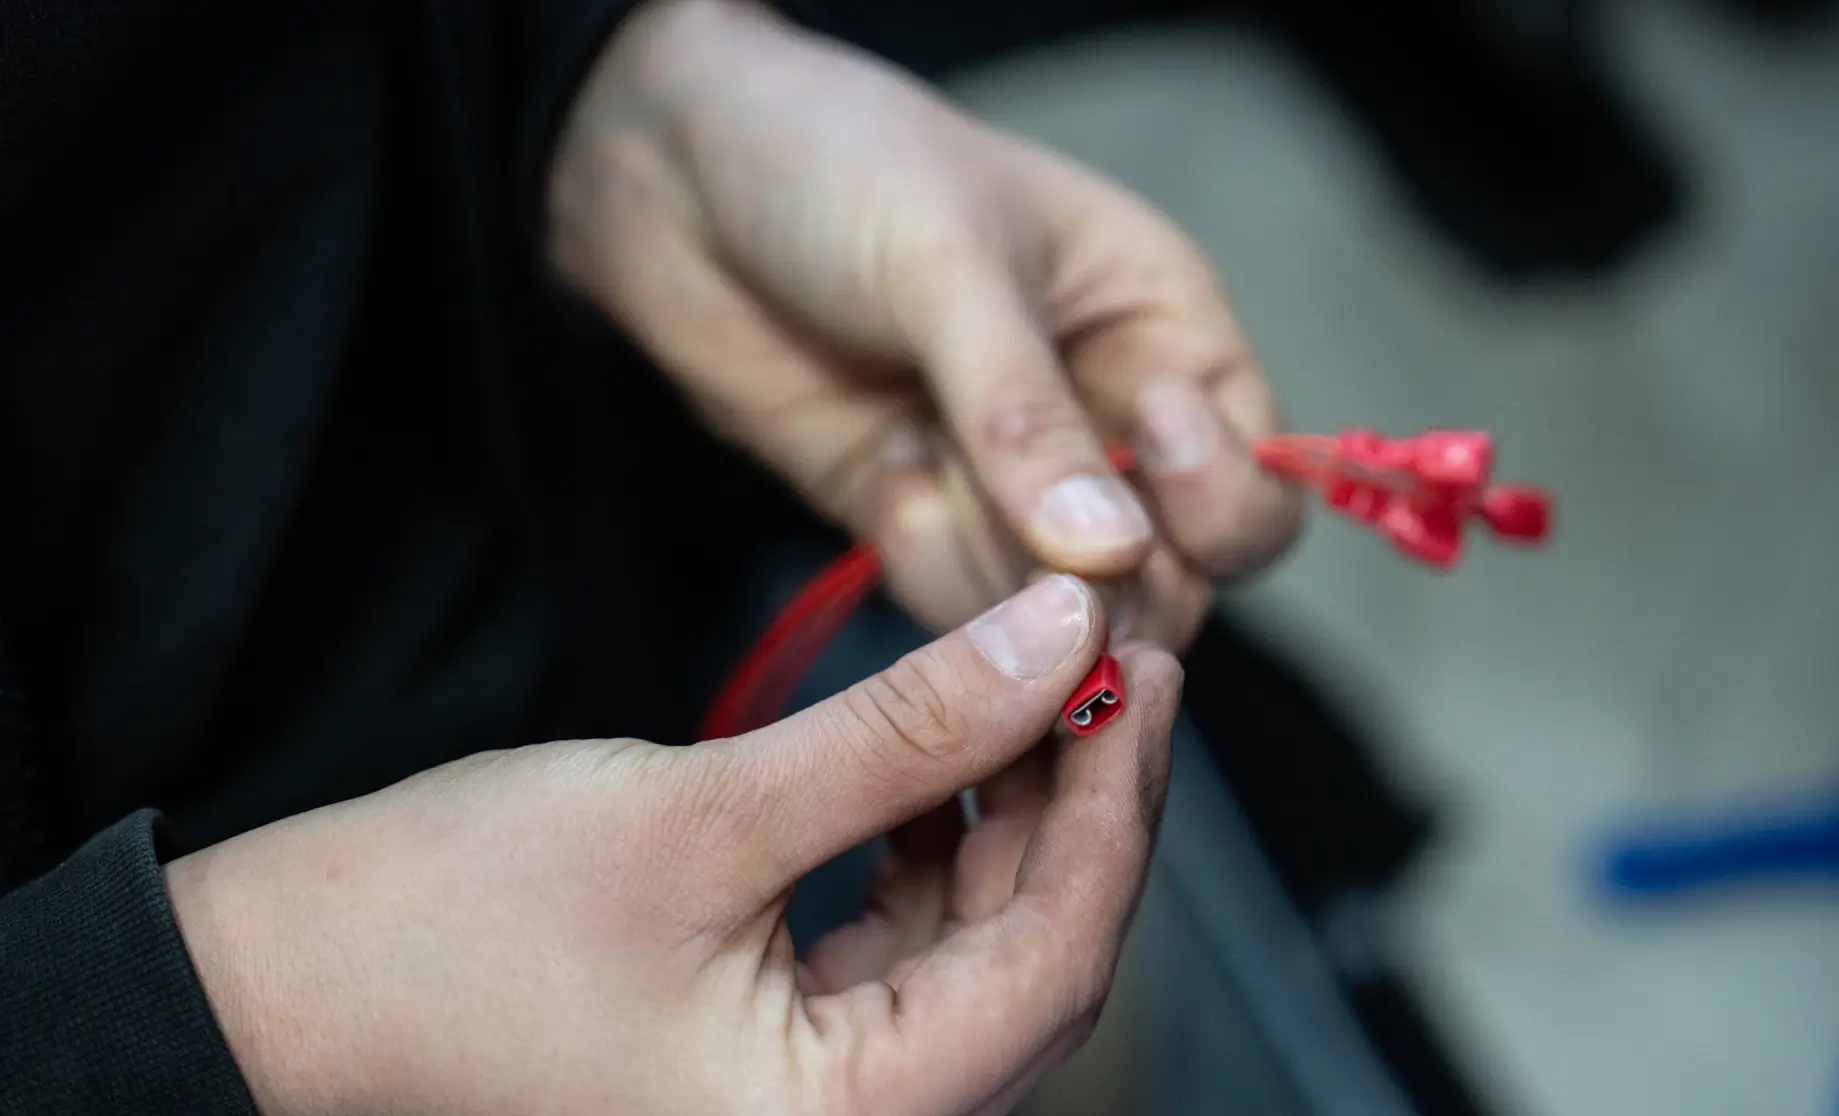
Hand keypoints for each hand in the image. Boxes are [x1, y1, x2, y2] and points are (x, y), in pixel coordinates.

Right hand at [166, 576, 1180, 1115]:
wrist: (282, 989)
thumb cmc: (448, 929)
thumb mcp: (702, 814)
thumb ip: (902, 735)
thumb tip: (1056, 640)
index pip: (1057, 961)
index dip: (1116, 803)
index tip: (1142, 669)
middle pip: (1036, 955)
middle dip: (1077, 799)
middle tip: (1106, 655)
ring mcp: (815, 1094)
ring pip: (977, 945)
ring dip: (1011, 814)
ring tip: (1033, 680)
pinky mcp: (777, 1042)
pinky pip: (905, 945)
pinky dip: (935, 845)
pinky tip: (943, 754)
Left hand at [548, 0, 1301, 649]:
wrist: (669, 175)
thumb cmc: (837, 164)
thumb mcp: (948, 267)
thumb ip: (1026, 417)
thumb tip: (1112, 554)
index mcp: (1159, 326)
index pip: (1250, 476)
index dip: (1215, 502)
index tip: (1142, 466)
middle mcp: (1103, 418)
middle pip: (1173, 575)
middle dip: (1113, 584)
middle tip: (1039, 562)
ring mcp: (1008, 481)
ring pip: (1061, 609)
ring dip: (999, 576)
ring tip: (924, 464)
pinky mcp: (921, 516)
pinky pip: (961, 603)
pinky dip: (925, 563)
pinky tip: (882, 469)